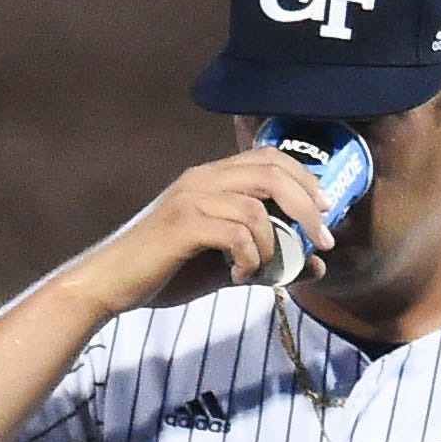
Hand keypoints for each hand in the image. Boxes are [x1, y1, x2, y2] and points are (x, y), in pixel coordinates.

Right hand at [64, 148, 330, 316]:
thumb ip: (267, 262)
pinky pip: (237, 233)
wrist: (112, 283)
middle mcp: (202, 179)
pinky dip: (250, 259)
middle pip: (273, 172)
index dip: (306, 179)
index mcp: (211, 178)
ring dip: (276, 243)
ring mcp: (191, 199)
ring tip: (267, 270)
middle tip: (323, 239)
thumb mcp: (225, 266)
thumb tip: (315, 266)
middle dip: (308, 206)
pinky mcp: (183, 225)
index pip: (269, 157)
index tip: (328, 209)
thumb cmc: (165, 272)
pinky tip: (238, 276)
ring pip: (257, 206)